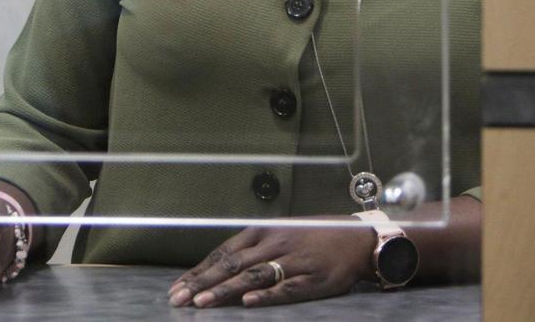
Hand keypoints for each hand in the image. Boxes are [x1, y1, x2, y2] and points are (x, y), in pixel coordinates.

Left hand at [167, 220, 375, 307]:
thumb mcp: (279, 233)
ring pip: (253, 275)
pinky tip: (249, 302)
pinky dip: (267, 295)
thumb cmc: (314, 236)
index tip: (177, 286)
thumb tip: (219, 266)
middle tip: (179, 298)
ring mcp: (293, 261)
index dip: (199, 270)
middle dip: (202, 282)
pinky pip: (287, 288)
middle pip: (232, 264)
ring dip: (225, 289)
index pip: (223, 252)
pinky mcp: (313, 279)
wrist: (357, 238)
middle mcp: (274, 243)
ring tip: (203, 302)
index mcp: (263, 231)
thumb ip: (252, 249)